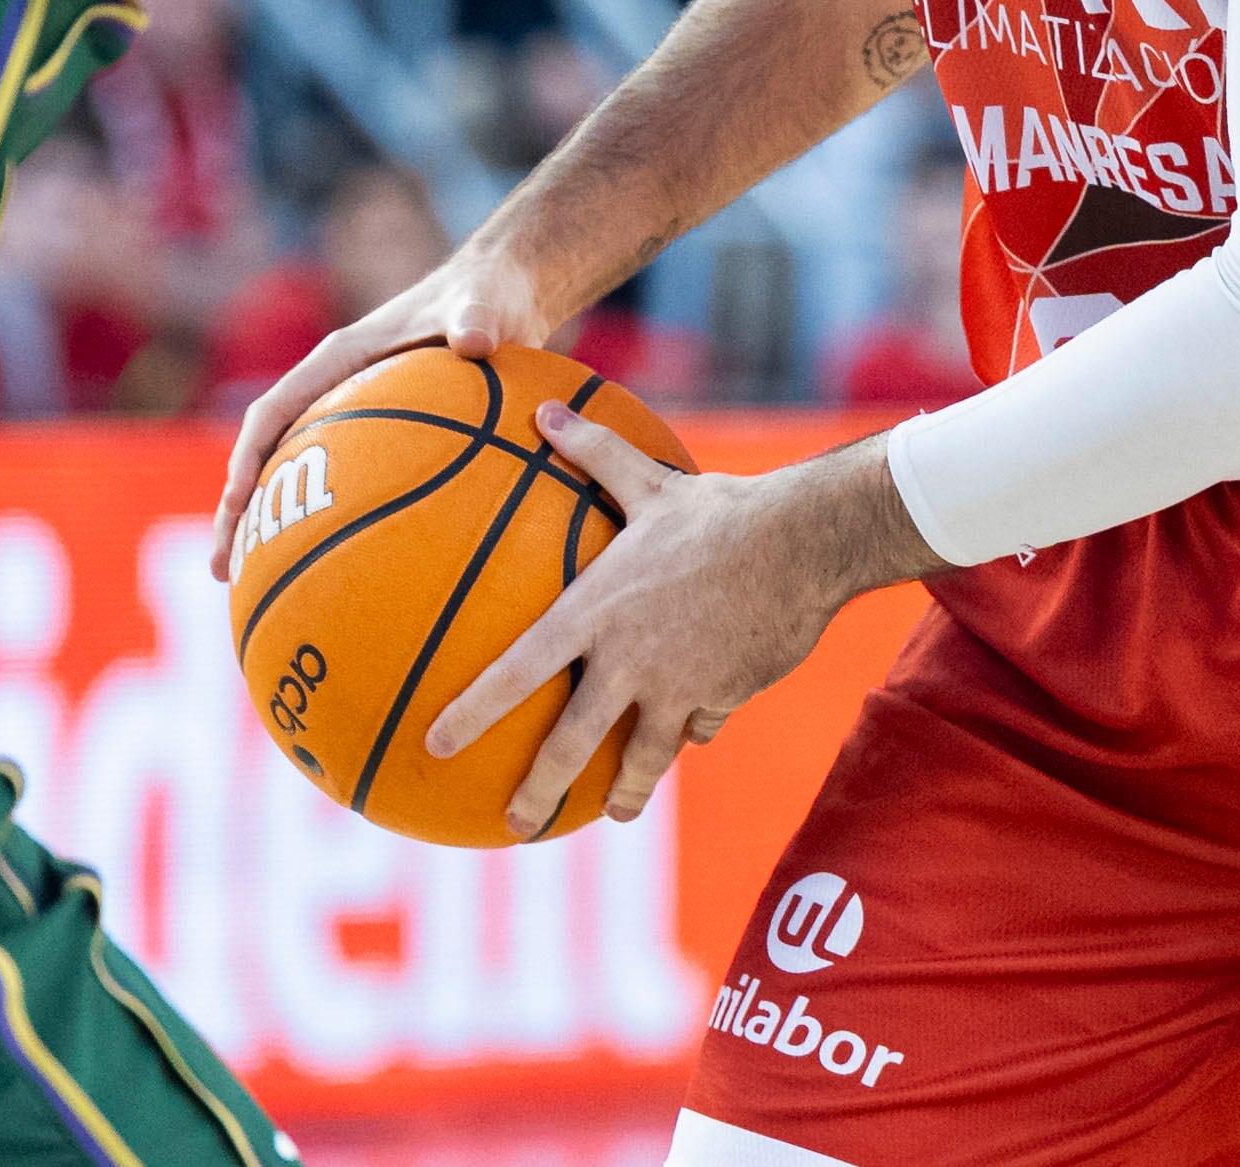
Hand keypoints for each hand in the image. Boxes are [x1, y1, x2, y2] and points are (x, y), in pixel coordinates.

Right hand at [208, 249, 555, 582]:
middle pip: (267, 454)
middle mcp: (334, 389)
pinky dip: (333, 526)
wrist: (502, 295)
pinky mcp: (380, 439)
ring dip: (270, 526)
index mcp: (341, 358)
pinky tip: (348, 577)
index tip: (236, 504)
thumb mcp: (483, 304)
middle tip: (221, 569)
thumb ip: (476, 320)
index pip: (275, 410)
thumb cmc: (487, 296)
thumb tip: (476, 342)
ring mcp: (352, 416)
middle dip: (237, 510)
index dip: (249, 456)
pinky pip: (346, 487)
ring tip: (253, 587)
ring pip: (296, 476)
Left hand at [429, 404, 888, 838]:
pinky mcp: (722, 699)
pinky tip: (690, 733)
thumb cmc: (719, 511)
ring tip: (613, 815)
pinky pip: (698, 727)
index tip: (436, 745)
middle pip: (571, 745)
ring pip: (641, 761)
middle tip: (513, 828)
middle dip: (538, 792)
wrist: (803, 546)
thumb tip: (544, 411)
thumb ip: (592, 453)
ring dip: (622, 794)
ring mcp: (677, 689)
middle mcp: (628, 662)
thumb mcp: (648, 480)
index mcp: (595, 613)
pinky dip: (690, 731)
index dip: (472, 711)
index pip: (517, 671)